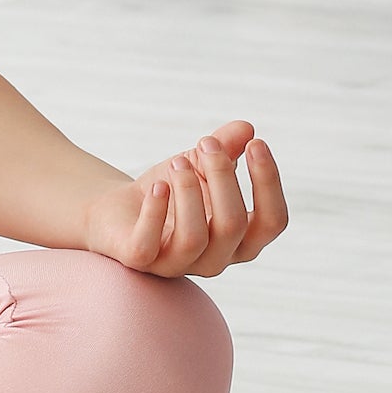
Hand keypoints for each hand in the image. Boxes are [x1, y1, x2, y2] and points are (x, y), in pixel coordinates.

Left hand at [83, 120, 286, 278]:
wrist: (119, 209)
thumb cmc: (170, 188)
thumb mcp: (200, 164)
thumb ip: (226, 149)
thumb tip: (247, 128)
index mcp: (241, 240)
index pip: (272, 222)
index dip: (269, 183)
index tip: (256, 143)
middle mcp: (216, 259)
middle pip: (233, 224)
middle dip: (221, 175)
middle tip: (205, 143)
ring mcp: (178, 264)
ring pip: (194, 237)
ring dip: (188, 190)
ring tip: (178, 161)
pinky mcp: (142, 261)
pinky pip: (148, 244)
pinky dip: (155, 210)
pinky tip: (157, 185)